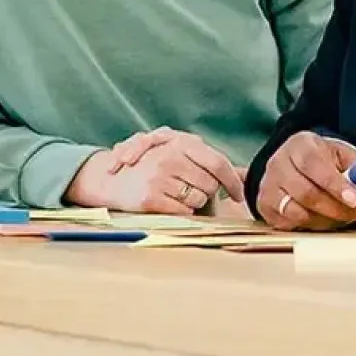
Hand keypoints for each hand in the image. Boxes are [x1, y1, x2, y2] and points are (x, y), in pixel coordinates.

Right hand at [69, 134, 243, 214]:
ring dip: (193, 203)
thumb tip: (246, 175)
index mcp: (180, 142)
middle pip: (211, 185)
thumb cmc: (151, 166)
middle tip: (190, 190)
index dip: (233, 181)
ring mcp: (159, 177)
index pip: (218, 162)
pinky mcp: (150, 198)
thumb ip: (209, 163)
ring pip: (199, 200)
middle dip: (207, 192)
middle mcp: (170, 157)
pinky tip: (167, 204)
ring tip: (174, 194)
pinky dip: (180, 212)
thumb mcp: (177, 153)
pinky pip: (183, 213)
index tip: (239, 195)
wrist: (110, 178)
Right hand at [257, 132, 355, 230]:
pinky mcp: (264, 205)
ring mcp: (268, 185)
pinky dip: (310, 225)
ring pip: (296, 212)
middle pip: (305, 192)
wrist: (294, 165)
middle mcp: (278, 163)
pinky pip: (289, 224)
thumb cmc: (322, 161)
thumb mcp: (341, 155)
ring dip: (325, 219)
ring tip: (341, 216)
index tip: (355, 199)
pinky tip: (321, 217)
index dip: (334, 184)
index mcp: (299, 145)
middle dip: (336, 208)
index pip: (313, 164)